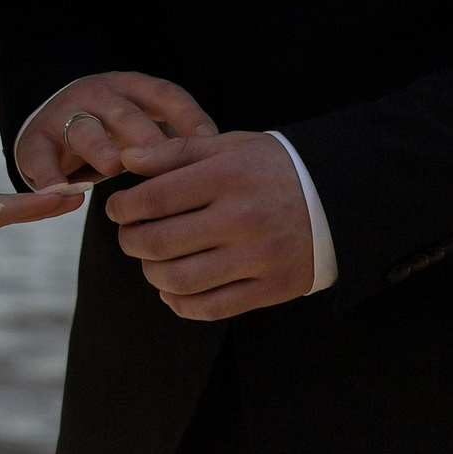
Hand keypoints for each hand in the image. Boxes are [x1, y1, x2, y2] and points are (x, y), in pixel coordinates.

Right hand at [15, 72, 217, 187]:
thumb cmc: (115, 130)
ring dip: (99, 147)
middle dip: (144, 134)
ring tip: (114, 167)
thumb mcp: (146, 124)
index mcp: (132, 88)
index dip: (187, 116)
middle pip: (125, 112)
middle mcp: (99, 95)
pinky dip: (49, 175)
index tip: (210, 142)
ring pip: (84, 128)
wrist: (52, 121)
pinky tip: (62, 194)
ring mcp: (65, 115)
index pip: (165, 95)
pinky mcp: (35, 140)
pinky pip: (40, 156)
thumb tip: (227, 161)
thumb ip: (177, 139)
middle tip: (163, 157)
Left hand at [108, 132, 313, 319]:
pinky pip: (211, 308)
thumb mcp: (230, 146)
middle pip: (160, 242)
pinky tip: (171, 289)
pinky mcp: (271, 288)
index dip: (124, 208)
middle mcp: (242, 218)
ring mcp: (258, 258)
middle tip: (128, 236)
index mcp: (228, 176)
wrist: (336, 199)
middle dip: (130, 241)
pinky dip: (180, 303)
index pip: (155, 198)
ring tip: (150, 261)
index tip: (116, 210)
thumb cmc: (272, 169)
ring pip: (180, 280)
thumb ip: (176, 152)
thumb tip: (127, 162)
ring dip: (151, 273)